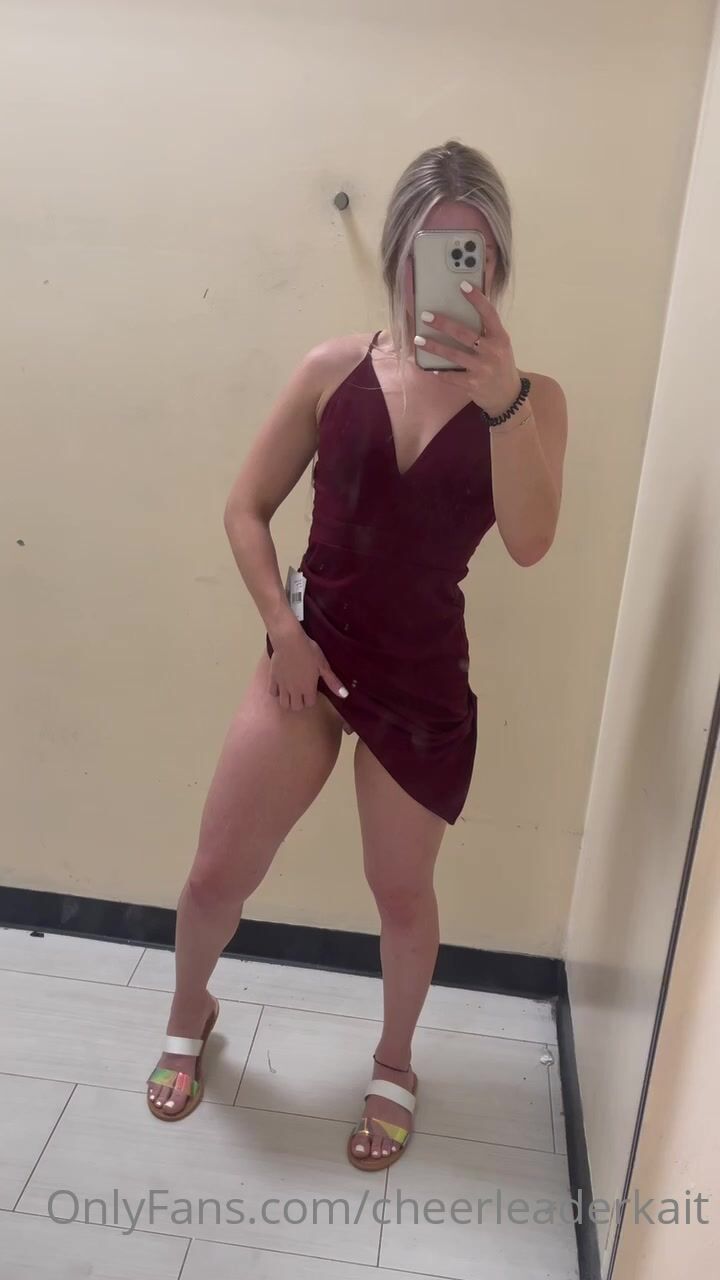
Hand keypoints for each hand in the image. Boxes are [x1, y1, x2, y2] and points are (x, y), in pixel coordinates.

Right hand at [269, 630, 348, 710]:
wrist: (289, 640)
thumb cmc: (309, 651)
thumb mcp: (324, 666)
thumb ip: (333, 682)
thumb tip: (345, 695)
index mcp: (308, 688)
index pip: (310, 704)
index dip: (312, 699)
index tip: (312, 691)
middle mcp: (295, 691)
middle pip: (296, 707)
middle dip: (300, 703)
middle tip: (302, 693)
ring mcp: (282, 686)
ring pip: (283, 704)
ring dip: (288, 700)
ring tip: (292, 692)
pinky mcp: (273, 679)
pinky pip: (272, 693)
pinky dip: (276, 692)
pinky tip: (281, 685)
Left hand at [416, 281, 522, 418]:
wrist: (508, 396)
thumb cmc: (500, 365)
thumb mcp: (500, 345)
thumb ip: (487, 331)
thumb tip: (464, 311)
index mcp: (501, 338)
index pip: (489, 313)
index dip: (477, 298)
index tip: (463, 285)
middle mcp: (493, 351)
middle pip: (464, 333)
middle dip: (443, 323)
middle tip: (426, 315)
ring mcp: (483, 369)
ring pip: (453, 354)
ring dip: (434, 346)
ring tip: (418, 340)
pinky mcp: (473, 384)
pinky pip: (451, 376)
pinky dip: (440, 372)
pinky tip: (429, 367)